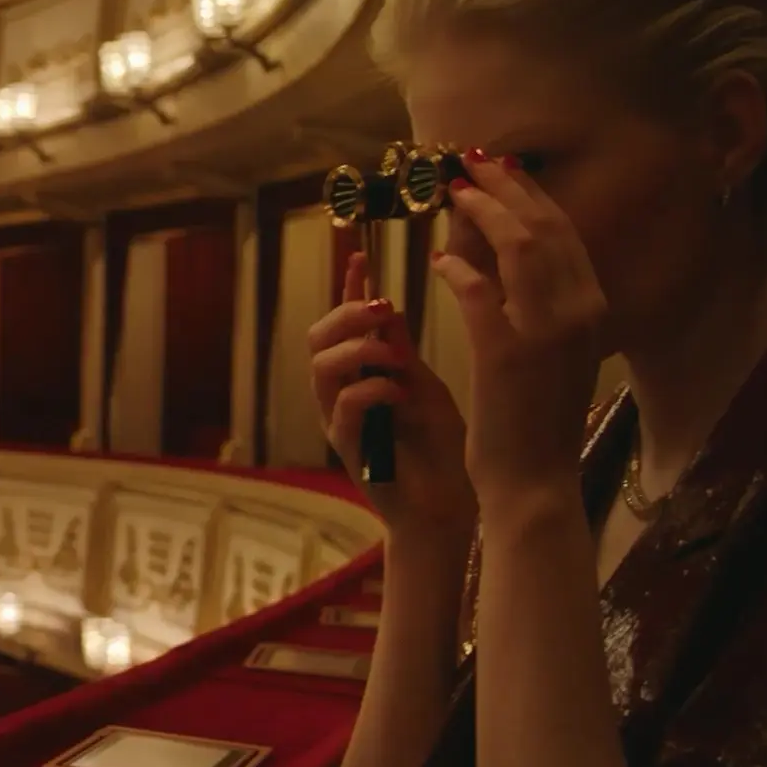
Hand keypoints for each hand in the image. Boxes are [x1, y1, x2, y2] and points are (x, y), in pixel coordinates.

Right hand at [309, 252, 473, 538]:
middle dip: (346, 313)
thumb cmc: (444, 453)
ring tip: (393, 352)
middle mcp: (344, 394)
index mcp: (364, 374)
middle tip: (380, 307)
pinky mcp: (349, 451)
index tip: (361, 254)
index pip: (345, 320)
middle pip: (317, 337)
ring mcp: (342, 422)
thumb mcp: (426, 387)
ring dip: (358, 349)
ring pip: (321, 367)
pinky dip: (371, 390)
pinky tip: (400, 391)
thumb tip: (383, 304)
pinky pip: (343, 407)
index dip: (348, 286)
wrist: (449, 512)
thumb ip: (400, 351)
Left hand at [434, 150, 604, 515]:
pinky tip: (438, 261)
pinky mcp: (507, 353)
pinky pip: (479, 292)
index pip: (563, 233)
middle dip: (505, 187)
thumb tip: (493, 248)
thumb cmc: (535, 418)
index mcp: (592, 309)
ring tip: (452, 193)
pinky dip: (458, 270)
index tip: (498, 169)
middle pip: (543, 227)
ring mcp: (546, 332)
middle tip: (469, 162)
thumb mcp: (550, 350)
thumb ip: (534, 301)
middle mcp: (579, 312)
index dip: (529, 194)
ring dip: (482, 213)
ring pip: (517, 247)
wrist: (535, 479)